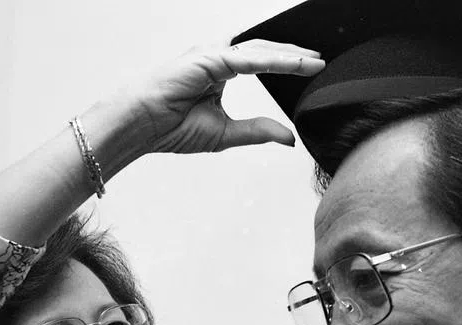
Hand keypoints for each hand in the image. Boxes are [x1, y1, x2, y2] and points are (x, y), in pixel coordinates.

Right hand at [124, 40, 324, 154]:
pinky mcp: (209, 58)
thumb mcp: (225, 133)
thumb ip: (257, 131)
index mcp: (219, 73)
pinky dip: (273, 61)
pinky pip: (249, 58)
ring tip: (314, 61)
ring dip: (289, 55)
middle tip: (320, 61)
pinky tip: (294, 65)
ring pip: (260, 51)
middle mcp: (217, 60)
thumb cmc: (171, 129)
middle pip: (265, 51)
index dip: (287, 65)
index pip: (261, 62)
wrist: (141, 127)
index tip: (312, 70)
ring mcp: (212, 55)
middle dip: (294, 55)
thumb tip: (288, 137)